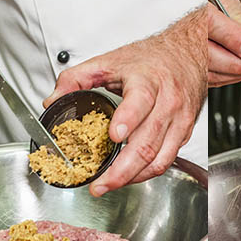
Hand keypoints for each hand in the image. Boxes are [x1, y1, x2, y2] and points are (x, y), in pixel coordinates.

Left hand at [44, 9, 206, 196]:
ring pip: (159, 159)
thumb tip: (52, 100)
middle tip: (99, 183)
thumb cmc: (151, 59)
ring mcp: (178, 120)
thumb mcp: (109, 60)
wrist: (187, 56)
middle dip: (122, 170)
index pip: (141, 101)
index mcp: (147, 80)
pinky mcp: (184, 134)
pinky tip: (128, 175)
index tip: (112, 136)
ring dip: (133, 177)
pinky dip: (146, 173)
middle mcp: (167, 102)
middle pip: (147, 142)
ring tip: (109, 185)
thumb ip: (75, 78)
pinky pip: (166, 160)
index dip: (128, 120)